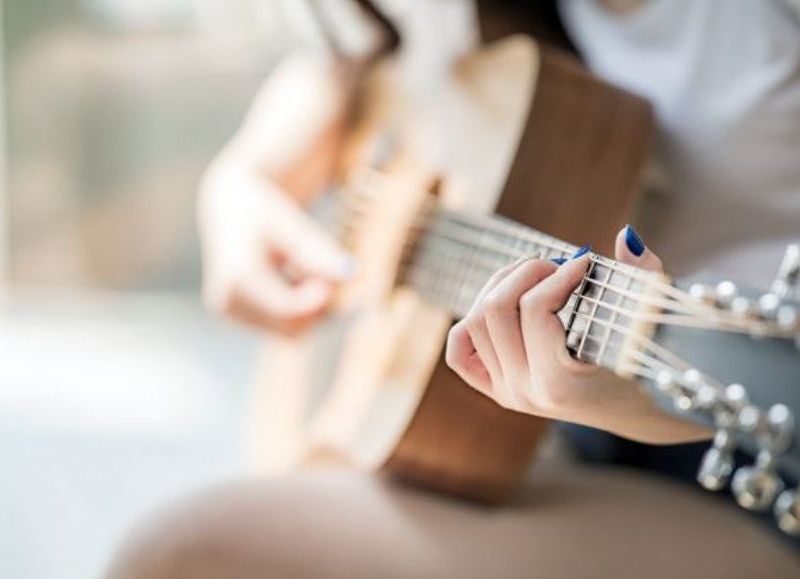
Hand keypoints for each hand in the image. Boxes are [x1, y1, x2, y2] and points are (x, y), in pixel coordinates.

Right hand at [198, 56, 354, 333]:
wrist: (230, 202)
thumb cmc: (265, 206)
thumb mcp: (292, 223)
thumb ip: (318, 251)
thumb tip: (352, 273)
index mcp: (237, 277)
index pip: (292, 311)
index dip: (321, 297)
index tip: (339, 270)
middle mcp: (225, 300)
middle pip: (292, 326)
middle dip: (315, 303)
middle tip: (324, 268)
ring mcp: (227, 310)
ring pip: (288, 330)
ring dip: (307, 305)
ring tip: (302, 268)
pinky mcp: (232, 314)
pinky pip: (280, 326)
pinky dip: (295, 306)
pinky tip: (293, 277)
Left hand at [445, 225, 710, 443]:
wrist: (641, 411)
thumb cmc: (651, 362)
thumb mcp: (653, 322)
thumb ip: (644, 278)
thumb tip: (626, 235)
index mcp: (560, 383)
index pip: (536, 308)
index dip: (560, 273)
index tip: (585, 261)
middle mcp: (525, 392)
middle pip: (497, 309)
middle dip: (527, 272)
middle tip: (557, 263)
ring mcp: (507, 392)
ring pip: (474, 320)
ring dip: (501, 285)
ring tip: (535, 274)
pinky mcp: (496, 389)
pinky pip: (459, 350)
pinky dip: (471, 323)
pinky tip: (504, 306)